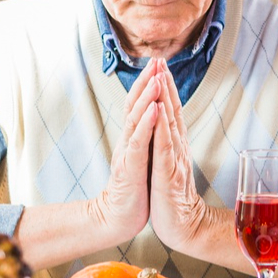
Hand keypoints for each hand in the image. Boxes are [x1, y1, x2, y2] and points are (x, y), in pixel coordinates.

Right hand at [92, 62, 162, 243]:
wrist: (118, 218)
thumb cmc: (134, 190)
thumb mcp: (142, 158)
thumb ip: (145, 138)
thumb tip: (153, 118)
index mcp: (134, 138)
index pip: (140, 105)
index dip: (148, 83)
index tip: (158, 63)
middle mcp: (128, 140)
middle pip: (135, 104)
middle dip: (146, 81)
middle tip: (156, 59)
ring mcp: (128, 153)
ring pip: (136, 119)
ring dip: (147, 97)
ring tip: (156, 77)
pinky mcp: (130, 168)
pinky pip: (139, 142)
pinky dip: (146, 124)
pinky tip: (154, 110)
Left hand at [147, 60, 222, 254]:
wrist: (183, 227)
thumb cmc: (172, 198)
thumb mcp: (168, 165)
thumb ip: (168, 144)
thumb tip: (163, 126)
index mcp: (175, 146)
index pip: (172, 111)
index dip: (167, 87)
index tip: (161, 64)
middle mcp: (178, 148)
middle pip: (173, 110)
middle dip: (166, 84)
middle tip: (161, 59)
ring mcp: (174, 161)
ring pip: (169, 124)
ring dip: (165, 99)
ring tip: (160, 76)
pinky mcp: (168, 175)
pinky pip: (164, 148)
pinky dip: (160, 128)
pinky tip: (158, 111)